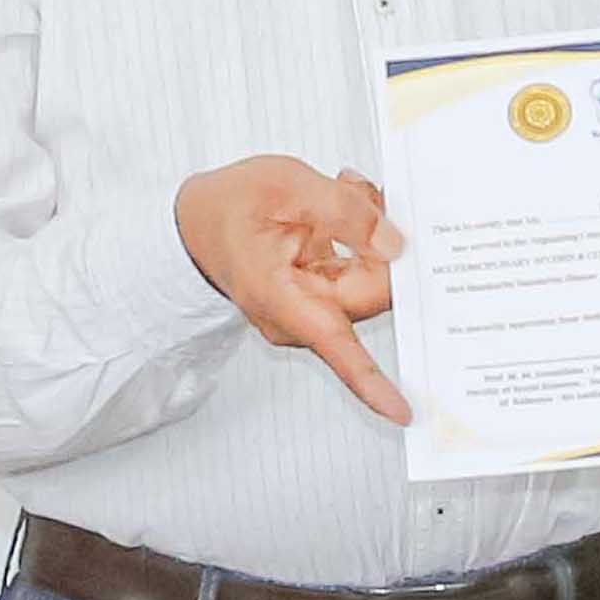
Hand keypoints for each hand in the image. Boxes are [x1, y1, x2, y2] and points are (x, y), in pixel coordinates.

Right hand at [176, 154, 408, 423]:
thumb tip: (394, 244)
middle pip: (371, 292)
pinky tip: (341, 207)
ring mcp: (307, 312)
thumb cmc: (228, 208)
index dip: (374, 383)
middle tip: (363, 193)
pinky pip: (357, 277)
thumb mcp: (287, 186)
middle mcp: (296, 318)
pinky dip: (359, 240)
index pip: (336, 347)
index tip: (404, 413)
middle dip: (381, 242)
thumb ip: (345, 211)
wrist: (195, 221)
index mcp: (281, 298)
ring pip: (368, 279)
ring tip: (343, 191)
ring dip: (369, 234)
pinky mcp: (316, 301)